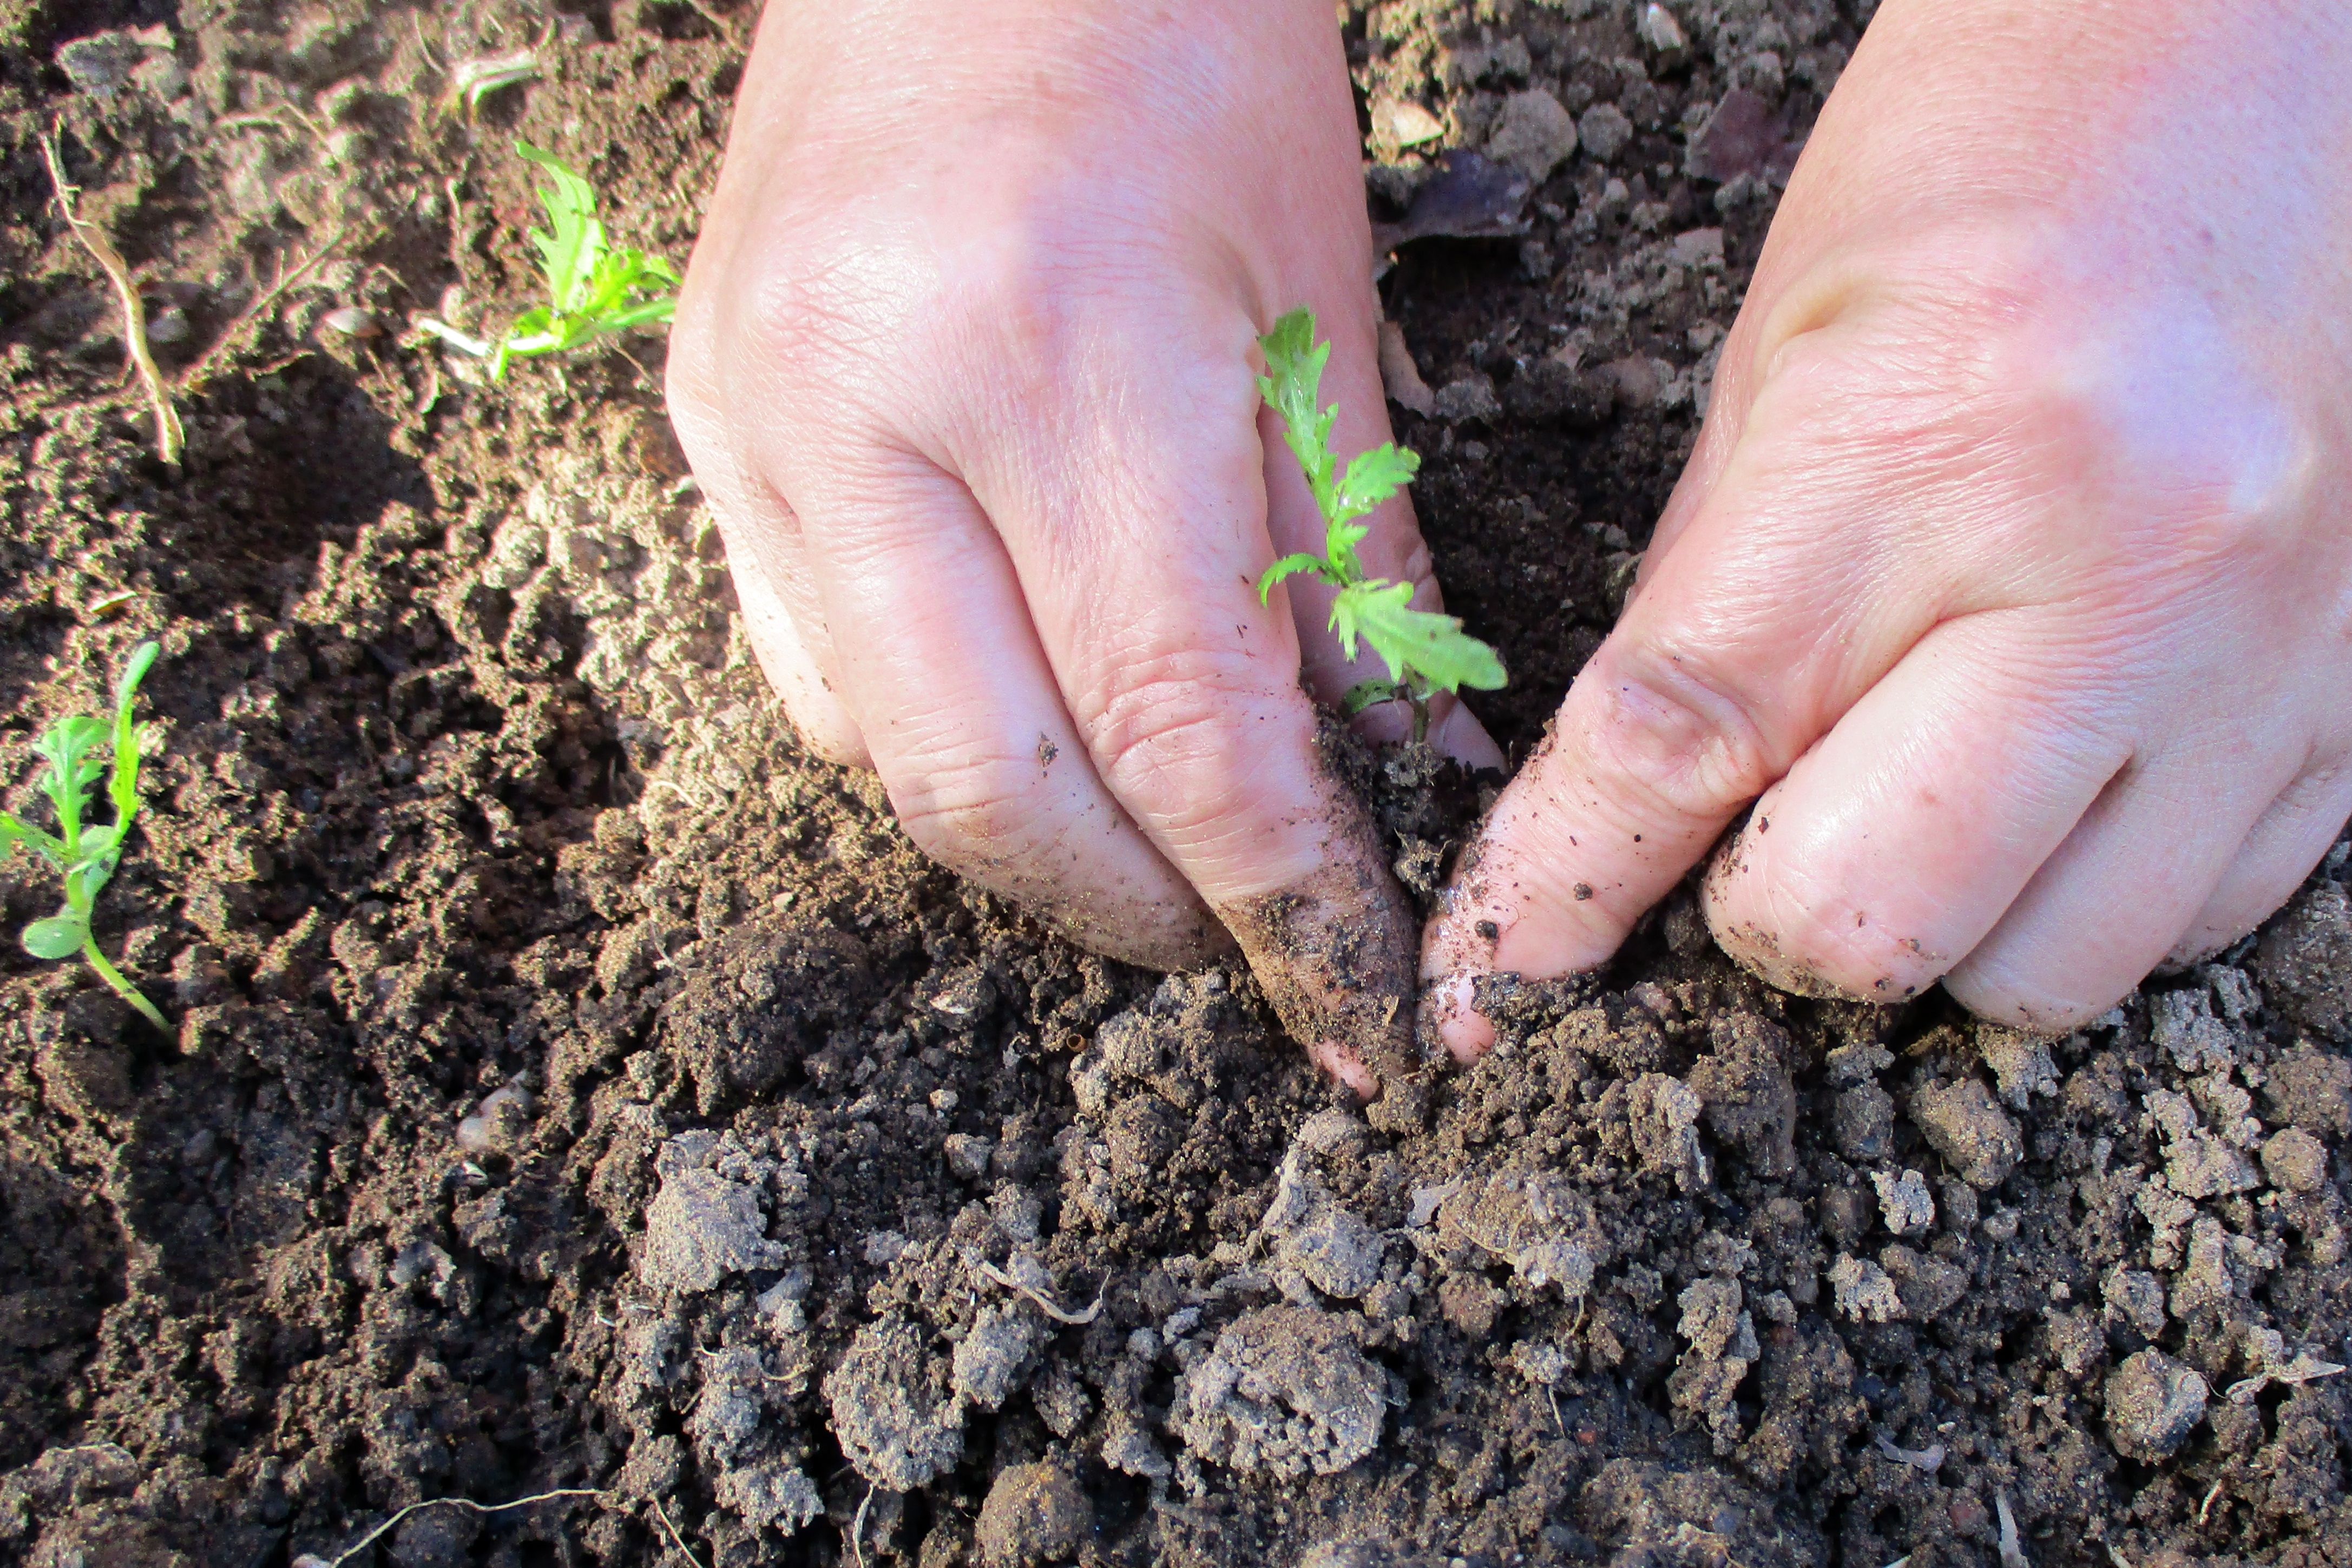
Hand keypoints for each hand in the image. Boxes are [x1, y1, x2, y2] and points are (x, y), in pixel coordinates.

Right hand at [667, 0, 1497, 1091]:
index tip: (1352, 1006)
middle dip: (1141, 913)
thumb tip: (1401, 781)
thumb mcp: (1320, 302)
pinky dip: (940, 739)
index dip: (1277, 900)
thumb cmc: (1187, 55)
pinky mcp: (703, 418)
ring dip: (1037, 842)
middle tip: (1250, 935)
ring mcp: (754, 422)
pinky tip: (1034, 722)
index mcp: (1056, 360)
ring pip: (883, 756)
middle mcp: (865, 411)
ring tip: (1158, 838)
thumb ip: (1352, 564)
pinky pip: (812, 665)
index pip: (1175, 731)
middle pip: (992, 794)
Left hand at [1423, 0, 2351, 1050]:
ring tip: (1928, 797)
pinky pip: (2206, 921)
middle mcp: (2135, 570)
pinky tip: (2071, 770)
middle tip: (1760, 838)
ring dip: (1943, 930)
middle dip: (1767, 923)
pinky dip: (2096, 891)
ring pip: (2047, 975)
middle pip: (1872, 924)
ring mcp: (2285, 645)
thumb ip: (1708, 616)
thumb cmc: (1998, 154)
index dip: (1557, 897)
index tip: (1487, 983)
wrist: (2288, 32)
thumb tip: (1621, 844)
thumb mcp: (1780, 353)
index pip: (1685, 747)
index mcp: (1934, 440)